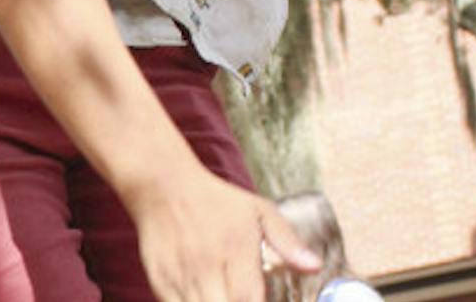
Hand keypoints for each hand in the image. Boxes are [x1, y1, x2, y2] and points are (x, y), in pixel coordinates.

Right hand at [131, 162, 318, 300]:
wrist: (162, 184)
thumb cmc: (215, 200)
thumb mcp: (258, 211)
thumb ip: (287, 241)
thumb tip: (314, 266)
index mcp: (235, 251)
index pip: (250, 299)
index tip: (262, 298)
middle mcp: (206, 268)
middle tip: (244, 297)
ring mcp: (180, 278)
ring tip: (226, 295)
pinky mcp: (160, 283)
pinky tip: (207, 297)